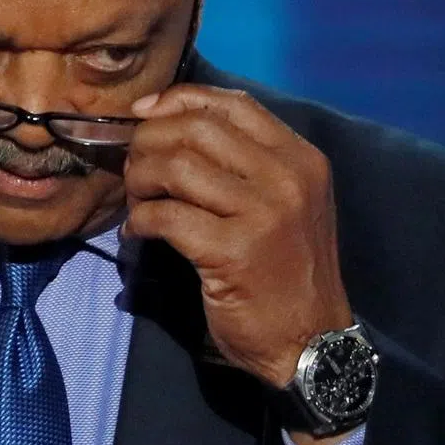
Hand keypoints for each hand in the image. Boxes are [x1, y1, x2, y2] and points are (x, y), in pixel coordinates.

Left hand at [123, 85, 352, 390]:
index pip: (232, 104)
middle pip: (196, 129)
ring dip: (140, 179)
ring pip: (177, 166)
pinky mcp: (233, 251)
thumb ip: (244, 164)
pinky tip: (137, 230)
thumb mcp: (284, 205)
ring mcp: (263, 213)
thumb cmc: (287, 272)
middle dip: (149, 141)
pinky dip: (140, 219)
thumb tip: (172, 125)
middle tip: (133, 167)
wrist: (311, 344)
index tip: (143, 114)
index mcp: (300, 158)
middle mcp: (287, 177)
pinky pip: (166, 216)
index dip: (178, 100)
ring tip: (136, 199)